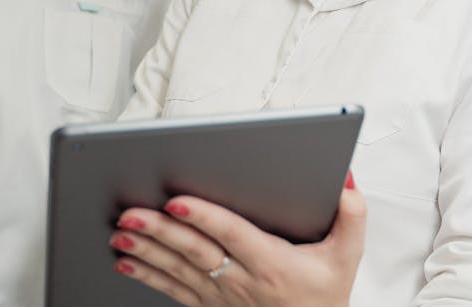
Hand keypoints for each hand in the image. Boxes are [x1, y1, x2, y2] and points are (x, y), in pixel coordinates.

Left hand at [109, 173, 365, 306]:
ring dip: (146, 252)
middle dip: (159, 231)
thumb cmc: (325, 296)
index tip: (176, 202)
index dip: (203, 217)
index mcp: (272, 264)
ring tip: (120, 233)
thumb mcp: (348, 257)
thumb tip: (345, 178)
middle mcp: (242, 281)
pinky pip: (173, 291)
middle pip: (195, 251)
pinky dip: (147, 276)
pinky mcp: (210, 306)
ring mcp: (222, 297)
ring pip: (178, 271)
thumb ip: (351, 214)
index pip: (232, 234)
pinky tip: (125, 263)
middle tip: (130, 213)